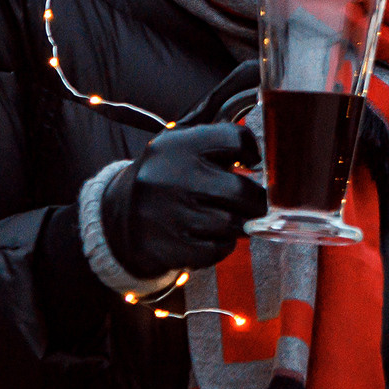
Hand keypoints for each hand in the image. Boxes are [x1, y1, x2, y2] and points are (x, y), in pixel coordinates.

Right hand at [102, 122, 264, 279]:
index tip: (253, 163)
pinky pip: (217, 250)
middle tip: (255, 202)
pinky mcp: (167, 247)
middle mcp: (170, 178)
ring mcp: (167, 215)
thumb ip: (221, 143)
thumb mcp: (182, 148)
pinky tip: (212, 235)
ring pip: (231, 224)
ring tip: (231, 218)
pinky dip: (222, 245)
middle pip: (240, 191)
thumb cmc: (167, 179)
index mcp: (177, 145)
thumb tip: (270, 154)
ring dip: (239, 224)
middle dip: (255, 200)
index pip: (236, 139)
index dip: (253, 152)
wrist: (118, 217)